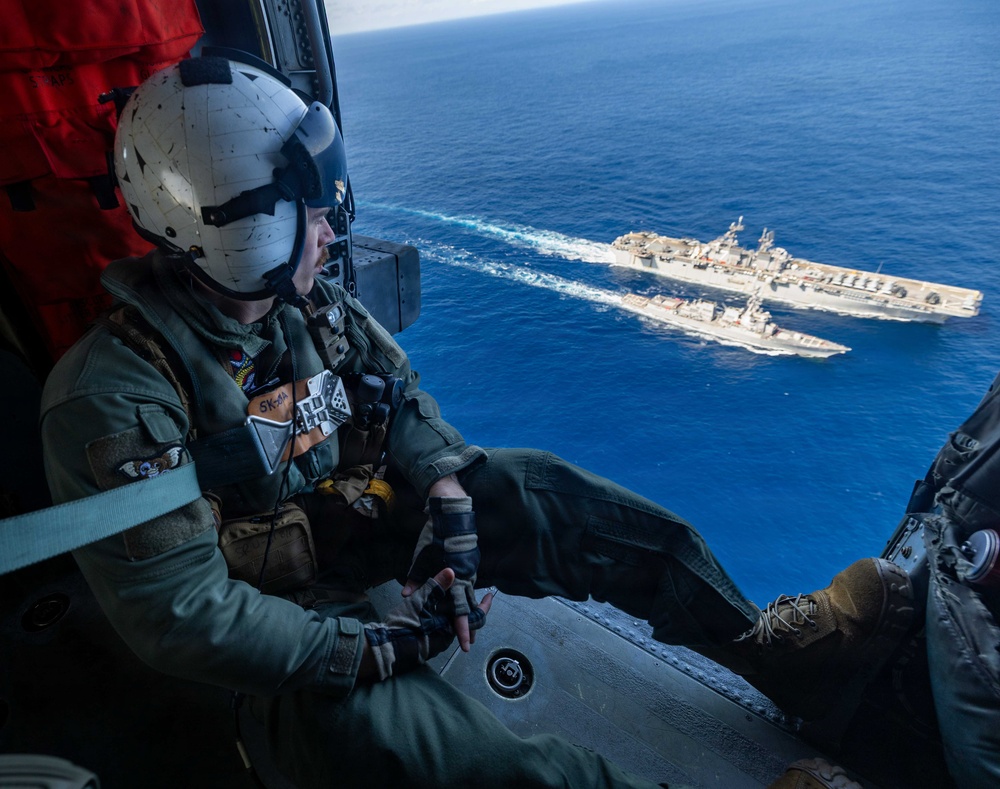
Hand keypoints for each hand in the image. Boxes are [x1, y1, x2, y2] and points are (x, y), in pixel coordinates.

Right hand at [361, 568, 493, 680]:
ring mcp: (439, 642)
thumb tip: (452, 571)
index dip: (484, 606)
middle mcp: (448, 635)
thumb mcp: (419, 600)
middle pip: (467, 623)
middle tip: (480, 599)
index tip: (491, 596)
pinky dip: (448, 621)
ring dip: (459, 616)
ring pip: (455, 626)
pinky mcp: (429, 646)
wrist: (386, 647)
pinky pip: (444, 630)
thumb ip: (436, 585)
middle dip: (473, 611)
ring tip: (461, 602)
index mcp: (449, 623)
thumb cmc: (404, 622)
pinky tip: (443, 612)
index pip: (475, 616)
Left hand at [402, 492, 480, 650]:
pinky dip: (466, 596)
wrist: (453, 513)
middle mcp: (467, 577)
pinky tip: (461, 602)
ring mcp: (471, 570)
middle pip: (470, 608)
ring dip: (468, 612)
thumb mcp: (421, 557)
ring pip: (471, 597)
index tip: (465, 646)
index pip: (461, 611)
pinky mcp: (471, 564)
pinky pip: (470, 585)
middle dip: (469, 626)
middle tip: (467, 643)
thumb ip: (416, 577)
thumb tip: (407, 596)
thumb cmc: (436, 535)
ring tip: (466, 627)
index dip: (463, 630)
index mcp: (456, 578)